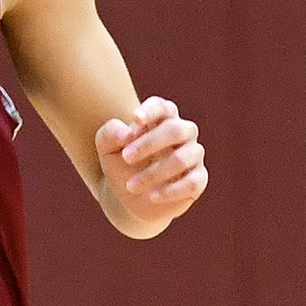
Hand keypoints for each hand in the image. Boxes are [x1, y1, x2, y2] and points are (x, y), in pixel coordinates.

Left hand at [95, 97, 206, 229]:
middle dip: (148, 144)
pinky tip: (152, 196)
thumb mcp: (106, 148)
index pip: (162, 107)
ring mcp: (193, 155)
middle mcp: (183, 133)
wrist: (127, 198)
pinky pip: (192, 182)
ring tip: (131, 185)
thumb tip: (128, 133)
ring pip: (182, 159)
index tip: (136, 119)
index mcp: (161, 118)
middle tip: (126, 158)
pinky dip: (170, 190)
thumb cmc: (120, 164)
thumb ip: (110, 134)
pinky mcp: (198, 179)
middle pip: (175, 130)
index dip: (152, 110)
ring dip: (153, 173)